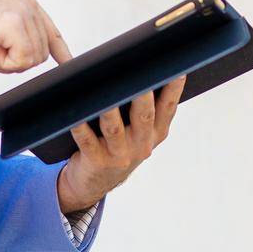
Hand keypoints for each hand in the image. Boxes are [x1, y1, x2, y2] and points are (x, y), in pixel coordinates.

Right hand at [0, 0, 71, 72]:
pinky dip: (2, 64)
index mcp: (24, 0)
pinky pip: (21, 60)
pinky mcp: (12, 22)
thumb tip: (18, 58)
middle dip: (15, 62)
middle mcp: (27, 2)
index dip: (60, 50)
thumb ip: (9, 37)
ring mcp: (22, 11)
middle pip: (41, 52)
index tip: (65, 62)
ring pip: (32, 58)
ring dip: (6, 63)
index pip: (51, 30)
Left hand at [57, 74, 185, 212]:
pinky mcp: (97, 161)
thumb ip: (143, 108)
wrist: (95, 182)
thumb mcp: (138, 133)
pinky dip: (80, 128)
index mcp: (156, 133)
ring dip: (109, 110)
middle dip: (142, 95)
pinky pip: (86, 141)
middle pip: (144, 115)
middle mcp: (141, 144)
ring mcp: (119, 155)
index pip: (168, 107)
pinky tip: (75, 115)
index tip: (177, 68)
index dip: (174, 88)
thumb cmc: (117, 146)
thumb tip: (139, 69)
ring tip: (105, 90)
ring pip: (114, 128)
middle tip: (141, 73)